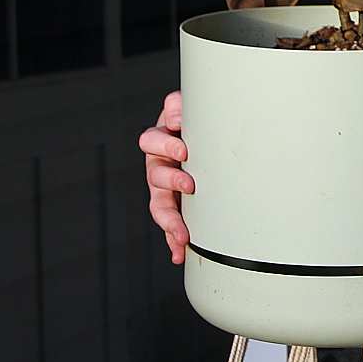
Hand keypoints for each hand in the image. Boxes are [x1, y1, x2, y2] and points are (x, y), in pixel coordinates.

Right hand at [139, 90, 193, 263]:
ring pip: (159, 204)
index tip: (185, 150)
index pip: (154, 139)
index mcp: (161, 137)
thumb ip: (183, 108)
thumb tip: (179, 115)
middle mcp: (158, 162)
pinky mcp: (172, 202)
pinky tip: (178, 253)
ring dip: (171, 219)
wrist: (208, 136)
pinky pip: (169, 224)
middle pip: (154, 173)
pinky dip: (172, 239)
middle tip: (190, 184)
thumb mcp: (194, 108)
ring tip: (183, 233)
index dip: (167, 144)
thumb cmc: (200, 121)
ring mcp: (163, 186)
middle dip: (171, 179)